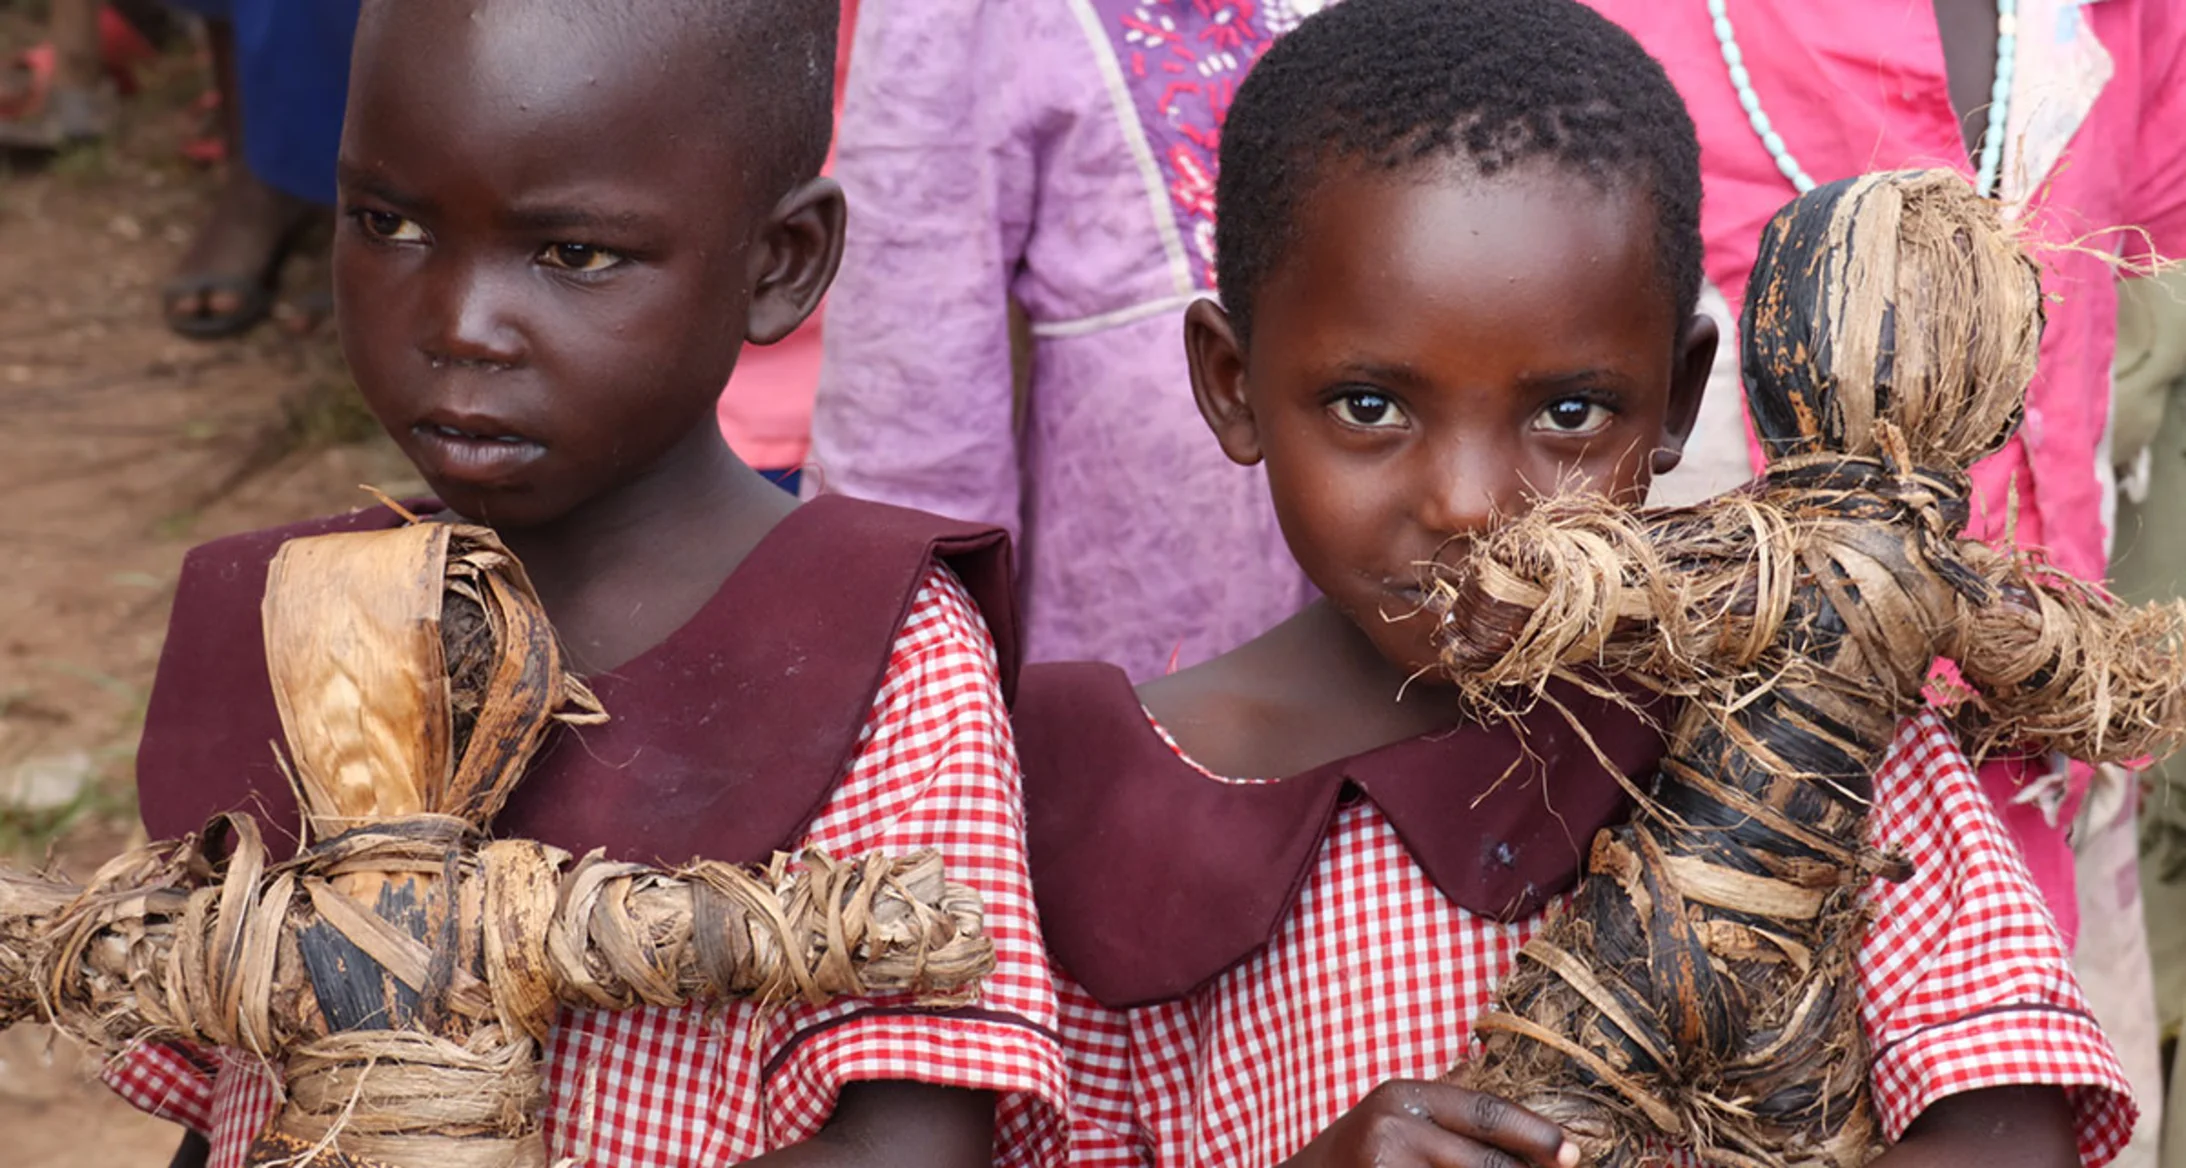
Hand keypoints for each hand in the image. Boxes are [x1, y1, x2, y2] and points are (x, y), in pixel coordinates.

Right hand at [1281, 1080, 1579, 1167]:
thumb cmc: (1354, 1155)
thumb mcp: (1392, 1116)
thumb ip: (1443, 1108)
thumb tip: (1508, 1090)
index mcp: (1402, 1095)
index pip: (1484, 1111)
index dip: (1534, 1133)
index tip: (1572, 1154)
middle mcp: (1392, 1127)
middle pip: (1486, 1162)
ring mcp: (1384, 1166)